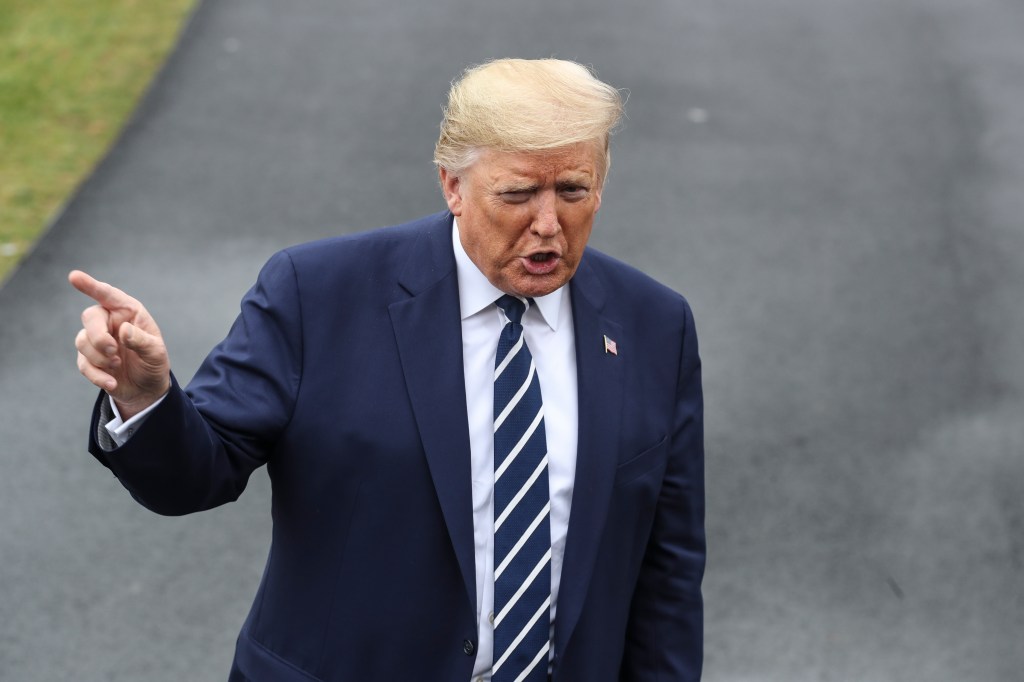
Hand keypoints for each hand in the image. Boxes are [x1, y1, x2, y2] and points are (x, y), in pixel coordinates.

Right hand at [69, 270, 170, 419]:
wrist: (146, 389)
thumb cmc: (153, 363)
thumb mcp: (156, 353)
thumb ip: (141, 341)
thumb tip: (123, 331)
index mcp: (128, 312)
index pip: (107, 295)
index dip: (90, 286)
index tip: (74, 276)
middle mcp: (109, 321)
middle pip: (90, 317)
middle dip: (98, 336)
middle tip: (113, 351)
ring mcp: (97, 340)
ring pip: (82, 341)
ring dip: (99, 357)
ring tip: (118, 366)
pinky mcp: (89, 359)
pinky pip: (83, 363)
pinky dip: (97, 375)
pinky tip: (113, 383)